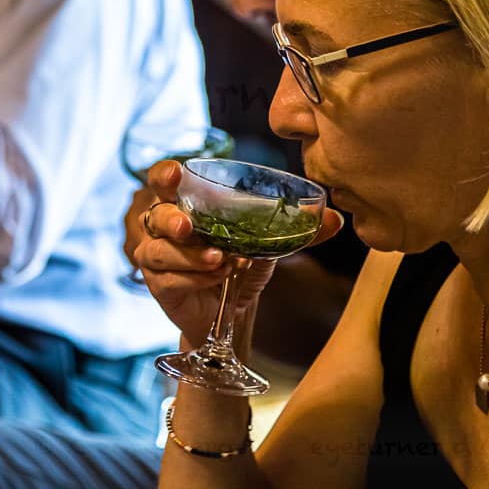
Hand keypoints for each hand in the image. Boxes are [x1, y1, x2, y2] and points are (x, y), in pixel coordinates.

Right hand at [128, 160, 343, 345]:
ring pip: (158, 250)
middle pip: (154, 214)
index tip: (177, 175)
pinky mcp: (159, 285)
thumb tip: (334, 218)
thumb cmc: (243, 268)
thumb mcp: (269, 245)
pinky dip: (192, 278)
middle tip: (189, 226)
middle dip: (171, 219)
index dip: (164, 175)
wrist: (233, 313)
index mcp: (186, 205)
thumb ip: (296, 230)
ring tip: (218, 260)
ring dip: (187, 255)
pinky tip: (216, 278)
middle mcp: (165, 228)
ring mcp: (157, 257)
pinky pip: (167, 278)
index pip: (163, 181)